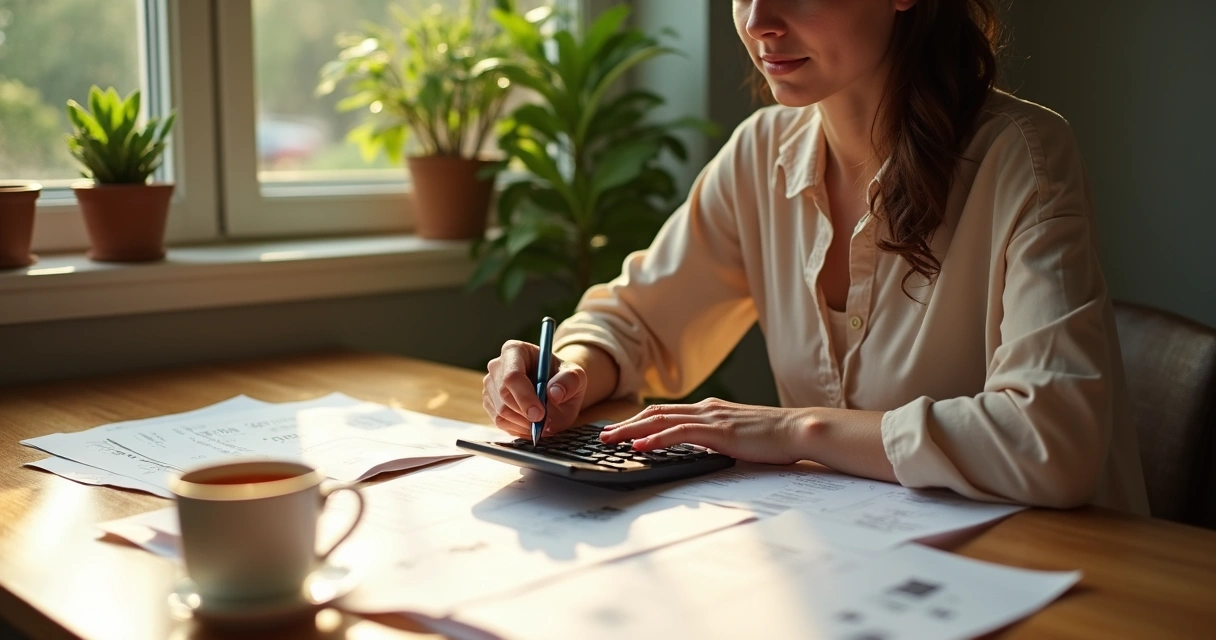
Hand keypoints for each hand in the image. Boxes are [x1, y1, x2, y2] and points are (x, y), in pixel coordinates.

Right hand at [483, 340, 587, 438]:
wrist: (555, 389)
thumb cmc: (563, 378)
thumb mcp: (575, 376)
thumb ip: (569, 381)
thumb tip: (554, 393)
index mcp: (515, 350)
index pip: (512, 376)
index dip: (525, 397)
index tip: (540, 414)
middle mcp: (497, 365)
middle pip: (503, 395)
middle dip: (525, 414)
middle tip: (544, 423)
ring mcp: (490, 385)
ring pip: (501, 412)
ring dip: (523, 423)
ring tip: (542, 422)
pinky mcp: (489, 403)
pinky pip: (500, 422)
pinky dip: (518, 428)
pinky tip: (532, 424)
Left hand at [599, 398, 807, 464]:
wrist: (798, 430)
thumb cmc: (774, 438)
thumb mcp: (738, 435)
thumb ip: (717, 438)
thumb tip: (700, 448)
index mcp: (709, 409)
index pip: (666, 413)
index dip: (639, 419)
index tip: (619, 429)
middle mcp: (706, 409)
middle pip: (656, 413)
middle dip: (626, 423)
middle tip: (603, 434)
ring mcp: (711, 418)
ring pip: (661, 420)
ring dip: (632, 429)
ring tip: (610, 439)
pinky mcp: (718, 431)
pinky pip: (680, 434)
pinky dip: (656, 439)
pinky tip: (640, 445)